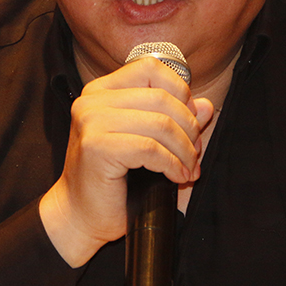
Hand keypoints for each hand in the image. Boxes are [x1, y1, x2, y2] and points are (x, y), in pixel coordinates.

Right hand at [39, 56, 213, 267]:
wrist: (79, 216)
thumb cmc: (113, 181)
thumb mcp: (148, 142)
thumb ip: (174, 120)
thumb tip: (206, 106)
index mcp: (101, 90)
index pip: (151, 68)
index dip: (180, 93)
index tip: (190, 123)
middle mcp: (91, 100)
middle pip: (161, 97)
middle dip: (189, 128)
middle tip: (194, 154)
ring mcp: (91, 122)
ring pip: (161, 123)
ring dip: (185, 150)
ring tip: (188, 169)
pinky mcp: (96, 147)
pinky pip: (151, 148)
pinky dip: (172, 164)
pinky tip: (176, 177)